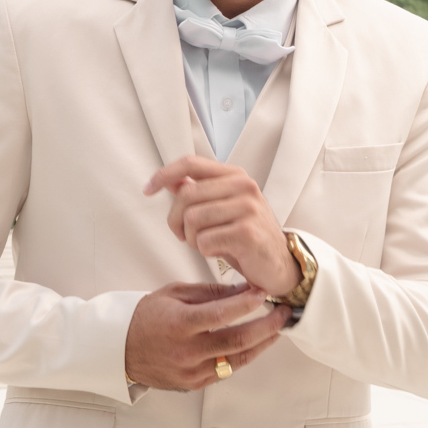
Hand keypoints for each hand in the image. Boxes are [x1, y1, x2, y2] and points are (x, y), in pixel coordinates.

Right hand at [125, 281, 291, 389]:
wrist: (121, 348)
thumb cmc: (147, 315)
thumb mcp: (175, 293)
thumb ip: (210, 292)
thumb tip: (243, 289)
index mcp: (180, 323)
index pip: (222, 314)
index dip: (247, 303)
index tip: (264, 292)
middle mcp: (187, 351)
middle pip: (238, 341)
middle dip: (267, 326)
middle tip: (284, 314)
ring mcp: (191, 371)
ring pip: (238, 360)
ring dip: (262, 344)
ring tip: (277, 329)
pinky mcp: (194, 384)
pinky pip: (226, 370)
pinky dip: (243, 356)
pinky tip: (255, 344)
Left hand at [144, 156, 300, 294]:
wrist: (279, 265)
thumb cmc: (247, 236)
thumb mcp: (223, 208)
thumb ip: (199, 191)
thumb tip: (171, 180)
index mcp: (235, 175)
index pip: (190, 163)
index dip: (164, 174)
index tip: (147, 190)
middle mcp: (244, 186)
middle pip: (186, 195)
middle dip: (175, 220)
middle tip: (184, 236)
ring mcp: (248, 208)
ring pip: (193, 219)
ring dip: (191, 239)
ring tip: (206, 245)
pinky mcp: (248, 233)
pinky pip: (205, 241)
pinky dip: (205, 252)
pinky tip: (218, 253)